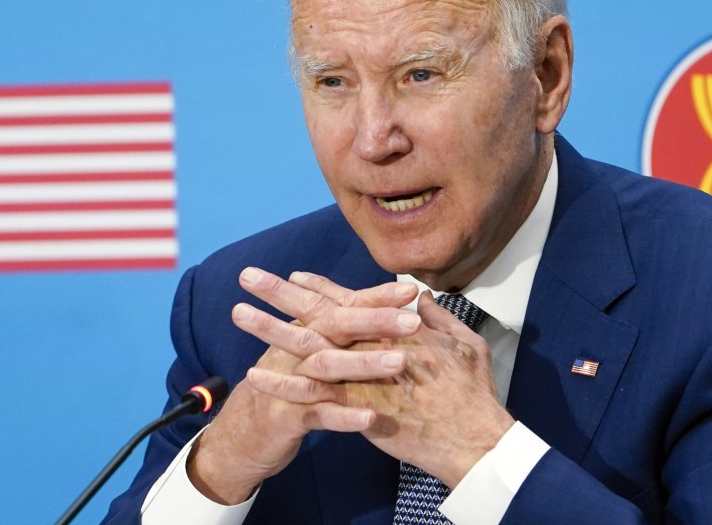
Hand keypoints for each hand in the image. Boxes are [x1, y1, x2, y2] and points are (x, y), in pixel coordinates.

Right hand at [186, 267, 420, 503]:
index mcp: (310, 329)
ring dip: (365, 364)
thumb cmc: (290, 386)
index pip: (346, 306)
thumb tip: (377, 306)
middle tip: (413, 319)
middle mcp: (300, 348)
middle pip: (338, 327)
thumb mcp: (308, 352)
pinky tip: (370, 418)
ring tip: (401, 361)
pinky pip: (320, 415)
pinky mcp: (289, 416)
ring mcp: (293, 381)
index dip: (378, 297)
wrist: (243, 433)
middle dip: (376, 320)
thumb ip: (339, 329)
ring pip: (329, 367)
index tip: (412, 289)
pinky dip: (344, 417)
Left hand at [240, 272, 513, 487]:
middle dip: (281, 292)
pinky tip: (253, 375)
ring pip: (305, 345)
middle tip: (249, 276)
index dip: (321, 286)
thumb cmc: (473, 393)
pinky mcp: (355, 404)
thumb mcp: (466, 344)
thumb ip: (443, 319)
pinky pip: (308, 395)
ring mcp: (360, 373)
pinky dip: (280, 384)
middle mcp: (372, 342)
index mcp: (396, 327)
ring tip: (238, 313)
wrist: (472, 436)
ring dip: (269, 328)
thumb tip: (425, 299)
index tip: (296, 274)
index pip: (350, 300)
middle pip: (318, 312)